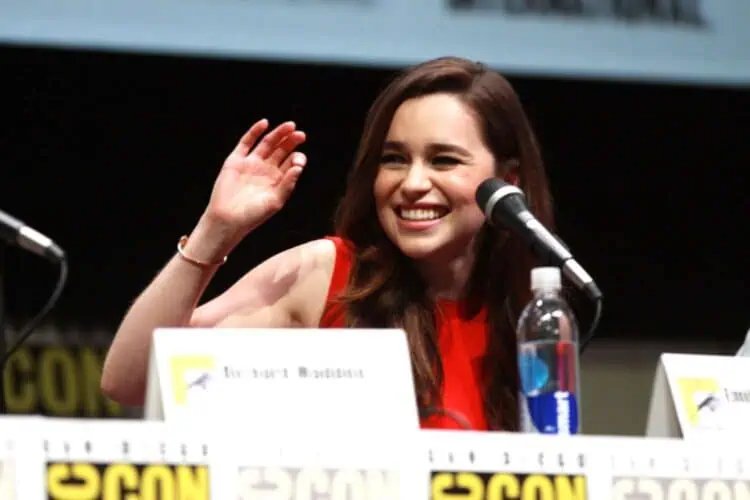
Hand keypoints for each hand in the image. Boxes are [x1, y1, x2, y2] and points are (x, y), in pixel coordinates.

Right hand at [204, 119, 306, 234]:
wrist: (228, 219)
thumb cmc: (253, 215)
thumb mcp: (275, 201)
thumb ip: (288, 184)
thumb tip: (299, 167)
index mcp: (278, 180)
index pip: (291, 162)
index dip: (298, 157)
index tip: (299, 157)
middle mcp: (266, 170)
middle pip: (281, 150)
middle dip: (291, 142)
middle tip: (301, 135)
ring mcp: (251, 163)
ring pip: (267, 143)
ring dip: (278, 134)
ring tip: (290, 126)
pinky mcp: (236, 160)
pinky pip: (246, 142)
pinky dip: (255, 132)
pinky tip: (265, 123)